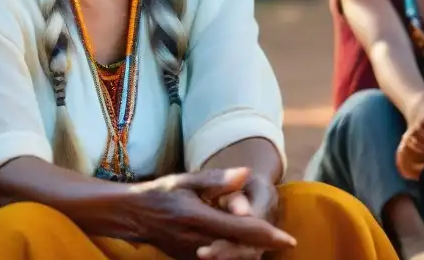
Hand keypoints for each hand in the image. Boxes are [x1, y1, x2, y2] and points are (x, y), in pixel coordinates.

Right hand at [132, 168, 295, 259]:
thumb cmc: (162, 192)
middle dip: (264, 247)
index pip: (240, 229)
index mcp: (197, 217)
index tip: (288, 238)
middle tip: (286, 242)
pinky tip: (249, 249)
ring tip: (272, 244)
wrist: (134, 215)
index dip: (267, 235)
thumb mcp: (187, 180)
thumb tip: (246, 173)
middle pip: (239, 250)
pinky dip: (235, 255)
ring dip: (251, 252)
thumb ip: (218, 179)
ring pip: (229, 258)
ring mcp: (192, 255)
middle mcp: (196, 241)